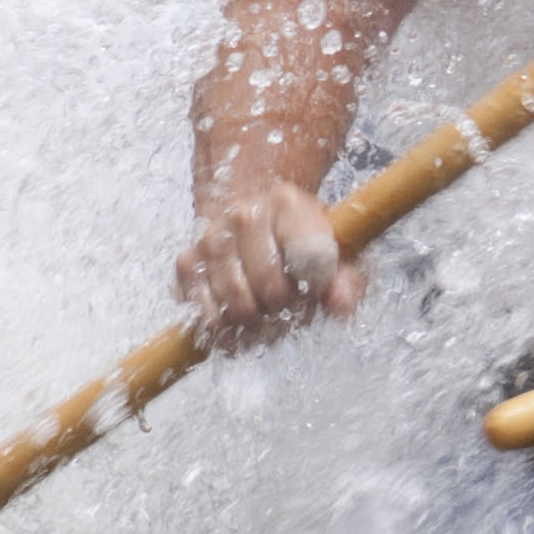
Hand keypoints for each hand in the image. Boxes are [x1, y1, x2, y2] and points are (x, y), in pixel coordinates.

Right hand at [178, 177, 365, 348]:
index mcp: (287, 202)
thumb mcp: (336, 253)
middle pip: (271, 290)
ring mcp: (209, 239)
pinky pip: (206, 316)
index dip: (316, 286)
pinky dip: (227, 331)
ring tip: (267, 312)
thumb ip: (347, 281)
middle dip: (287, 309)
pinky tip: (241, 322)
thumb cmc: (298, 241)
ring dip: (257, 323)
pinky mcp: (186, 265)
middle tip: (291, 304)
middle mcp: (243, 215)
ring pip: (237, 307)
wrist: (249, 216)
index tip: (316, 287)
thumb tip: (339, 306)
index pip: (309, 258)